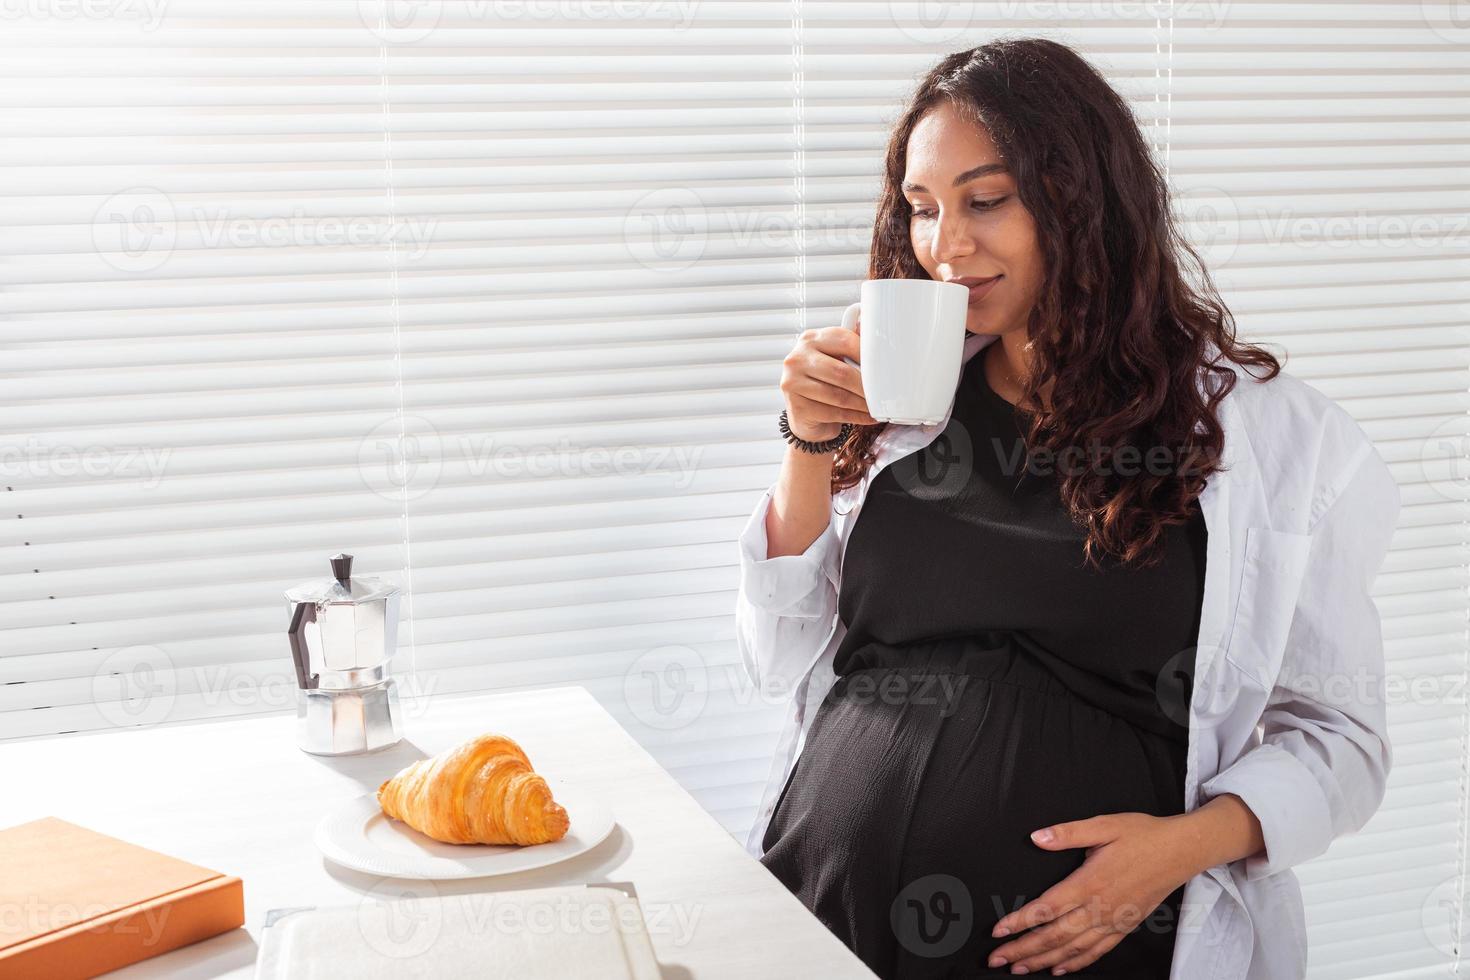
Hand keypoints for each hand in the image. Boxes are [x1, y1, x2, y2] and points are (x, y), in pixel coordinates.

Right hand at [780, 312, 876, 441]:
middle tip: (883, 392)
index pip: (844, 341)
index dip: (868, 355)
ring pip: (839, 396)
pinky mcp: (797, 408)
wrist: (804, 411)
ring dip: (863, 404)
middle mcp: (797, 359)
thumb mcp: (836, 359)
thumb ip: (853, 349)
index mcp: (810, 339)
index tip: (884, 367)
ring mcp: (793, 383)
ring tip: (877, 406)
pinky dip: (856, 416)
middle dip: (867, 386)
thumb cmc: (824, 381)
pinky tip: (867, 417)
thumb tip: (881, 345)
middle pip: (842, 372)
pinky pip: (834, 413)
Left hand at [986, 812, 1196, 975]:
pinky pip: (1097, 951)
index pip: (1046, 908)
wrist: (1181, 851)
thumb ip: (1067, 833)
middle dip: (1022, 949)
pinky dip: (1076, 963)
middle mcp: (1100, 908)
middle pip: (1054, 936)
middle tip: (996, 959)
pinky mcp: (1125, 927)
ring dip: (1043, 960)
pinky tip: (1059, 969)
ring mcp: (1114, 921)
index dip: (1019, 922)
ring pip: (1073, 949)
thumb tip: (1037, 837)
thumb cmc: (1143, 835)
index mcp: (1089, 882)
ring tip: (1019, 968)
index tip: (997, 932)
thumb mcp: (1104, 824)